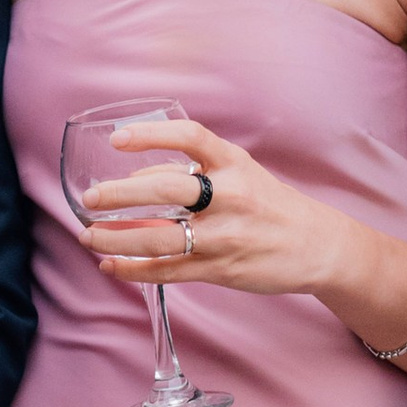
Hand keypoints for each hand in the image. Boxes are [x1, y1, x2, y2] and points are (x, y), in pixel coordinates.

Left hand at [84, 112, 346, 298]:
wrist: (317, 246)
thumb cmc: (270, 205)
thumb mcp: (241, 174)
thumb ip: (193, 173)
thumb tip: (134, 179)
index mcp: (234, 163)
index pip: (190, 138)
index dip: (151, 135)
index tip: (117, 139)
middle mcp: (230, 196)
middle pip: (166, 191)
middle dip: (120, 195)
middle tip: (90, 197)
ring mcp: (225, 236)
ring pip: (160, 237)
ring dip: (117, 237)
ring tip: (88, 235)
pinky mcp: (220, 269)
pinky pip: (168, 270)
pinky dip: (134, 269)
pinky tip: (110, 265)